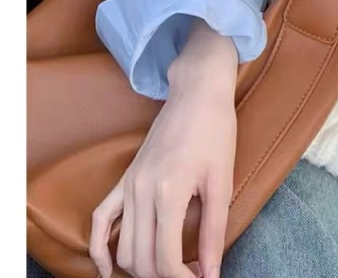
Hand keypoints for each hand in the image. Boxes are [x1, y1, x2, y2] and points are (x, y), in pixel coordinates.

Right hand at [89, 21, 238, 277]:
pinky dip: (100, 248)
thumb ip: (214, 231)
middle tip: (192, 273)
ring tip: (172, 266)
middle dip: (164, 276)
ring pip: (123, 247)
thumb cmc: (215, 130)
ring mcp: (129, 184)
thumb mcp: (222, 181)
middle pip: (141, 259)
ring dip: (142, 267)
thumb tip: (211, 273)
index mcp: (168, 192)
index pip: (165, 259)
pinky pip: (101, 219)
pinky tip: (109, 269)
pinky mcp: (126, 178)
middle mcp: (141, 191)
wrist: (197, 92)